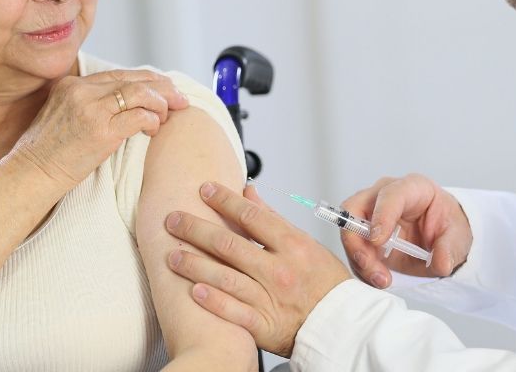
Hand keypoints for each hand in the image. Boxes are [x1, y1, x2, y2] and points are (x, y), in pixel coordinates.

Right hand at [15, 69, 188, 187]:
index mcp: (72, 84)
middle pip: (134, 79)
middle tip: (181, 99)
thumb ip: (85, 102)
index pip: (119, 74)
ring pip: (141, 93)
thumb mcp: (61, 115)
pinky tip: (154, 129)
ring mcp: (92, 110)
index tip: (163, 88)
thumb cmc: (47, 152)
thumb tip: (119, 102)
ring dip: (161, 103)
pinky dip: (153, 120)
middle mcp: (82, 91)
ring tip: (169, 115)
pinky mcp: (101, 131)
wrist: (31, 174)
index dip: (147, 79)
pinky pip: (140, 116)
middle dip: (163, 87)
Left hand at [165, 182, 349, 357]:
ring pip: (226, 278)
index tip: (204, 189)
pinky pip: (234, 312)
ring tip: (172, 254)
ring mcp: (271, 299)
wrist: (343, 326)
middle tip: (173, 219)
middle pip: (230, 245)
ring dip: (194, 264)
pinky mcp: (265, 325)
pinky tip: (193, 290)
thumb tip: (248, 192)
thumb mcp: (306, 244)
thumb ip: (273, 219)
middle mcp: (280, 271)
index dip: (224, 200)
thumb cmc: (325, 283)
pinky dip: (213, 301)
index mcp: (293, 246)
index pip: (251, 217)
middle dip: (196, 229)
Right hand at [339, 173, 471, 287]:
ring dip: (359, 257)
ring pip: (349, 230)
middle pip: (354, 208)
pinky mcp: (363, 233)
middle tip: (369, 263)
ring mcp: (370, 213)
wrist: (441, 237)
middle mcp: (384, 195)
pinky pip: (353, 248)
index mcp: (411, 188)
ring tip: (381, 279)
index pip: (389, 194)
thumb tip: (440, 263)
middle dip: (357, 238)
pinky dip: (361, 266)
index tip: (378, 241)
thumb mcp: (458, 237)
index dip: (381, 216)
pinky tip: (377, 278)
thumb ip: (450, 249)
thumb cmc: (447, 226)